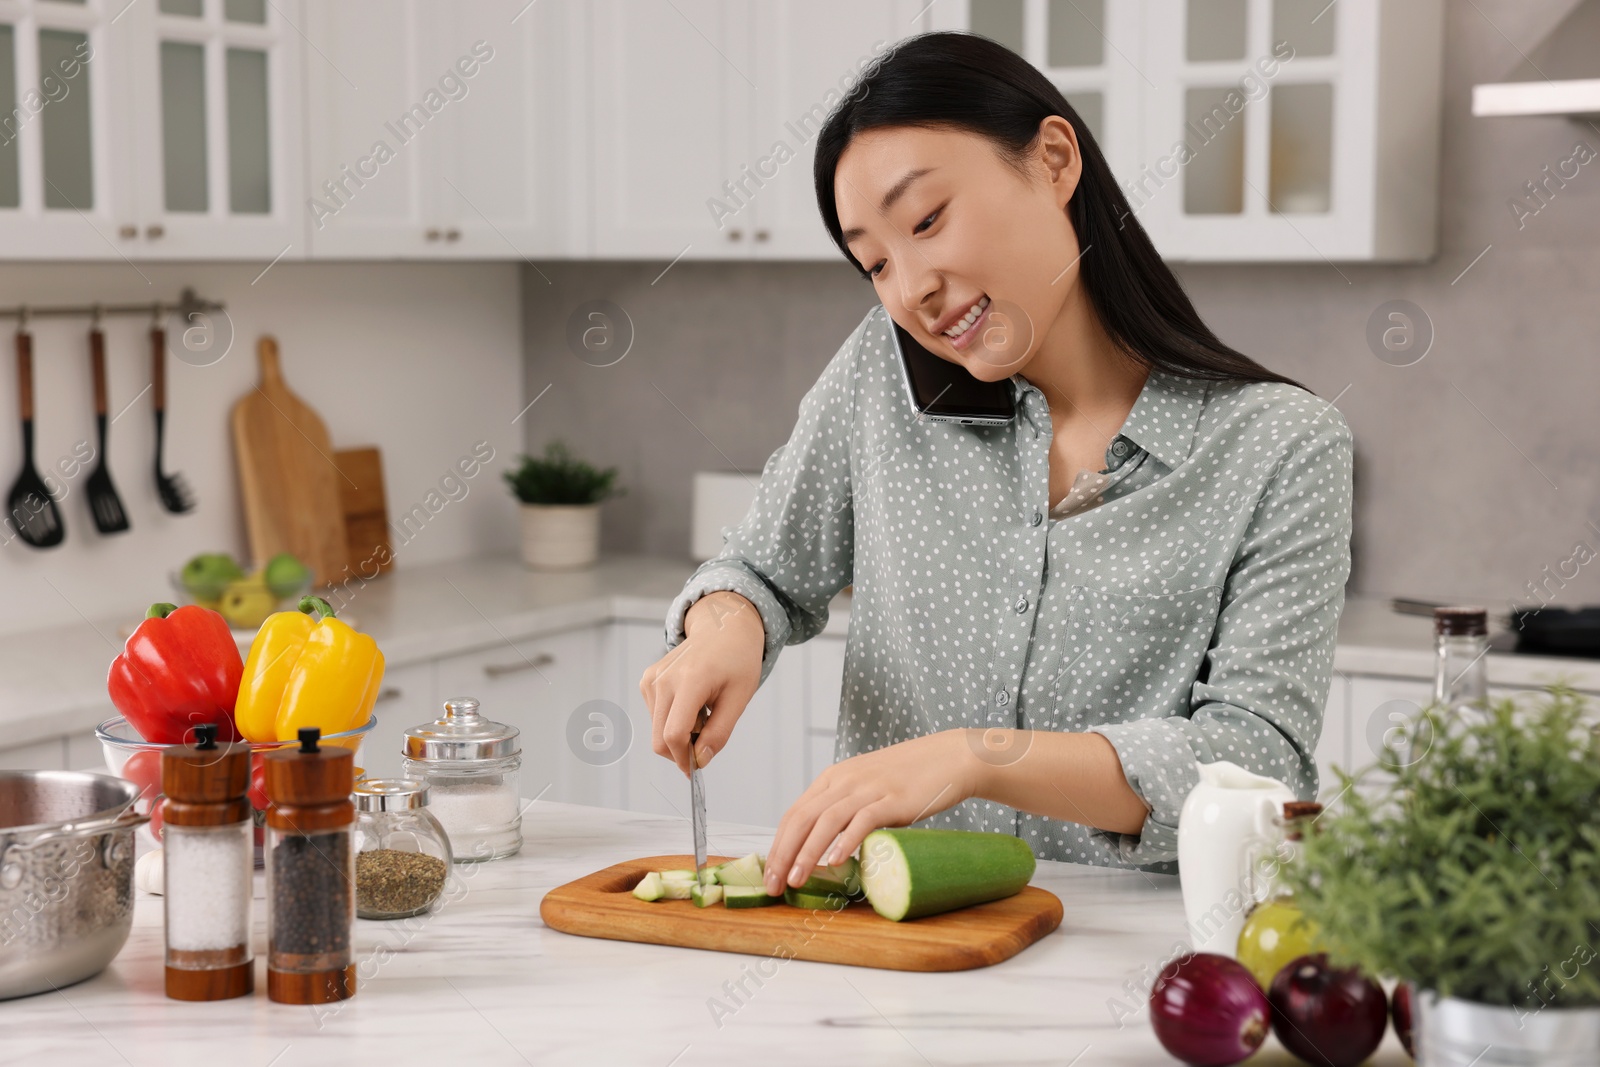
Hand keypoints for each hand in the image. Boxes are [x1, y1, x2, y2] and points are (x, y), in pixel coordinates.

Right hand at [640, 590, 764, 775]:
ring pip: (657, 730)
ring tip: (705, 712)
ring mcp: (652, 679)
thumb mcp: (739, 698)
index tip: (697, 769)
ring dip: (680, 733)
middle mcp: (664, 679)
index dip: (684, 758)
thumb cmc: (737, 661)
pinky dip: (673, 720)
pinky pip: (655, 716)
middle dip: (682, 750)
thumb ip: (720, 732)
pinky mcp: (647, 680)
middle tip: (707, 741)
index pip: (674, 734)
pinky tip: (692, 703)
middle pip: (660, 738)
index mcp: (690, 681)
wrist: (723, 629)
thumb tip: (700, 760)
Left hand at [763, 729, 985, 894]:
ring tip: (795, 879)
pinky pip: (862, 820)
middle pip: (803, 818)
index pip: (794, 813)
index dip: (778, 845)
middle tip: (773, 884)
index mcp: (833, 779)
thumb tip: (822, 843)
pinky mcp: (892, 799)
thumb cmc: (907, 778)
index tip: (770, 874)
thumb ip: (843, 807)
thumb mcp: (865, 786)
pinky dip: (846, 841)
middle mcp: (844, 781)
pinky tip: (835, 862)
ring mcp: (868, 789)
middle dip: (783, 853)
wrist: (948, 758)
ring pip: (826, 821)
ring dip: (807, 853)